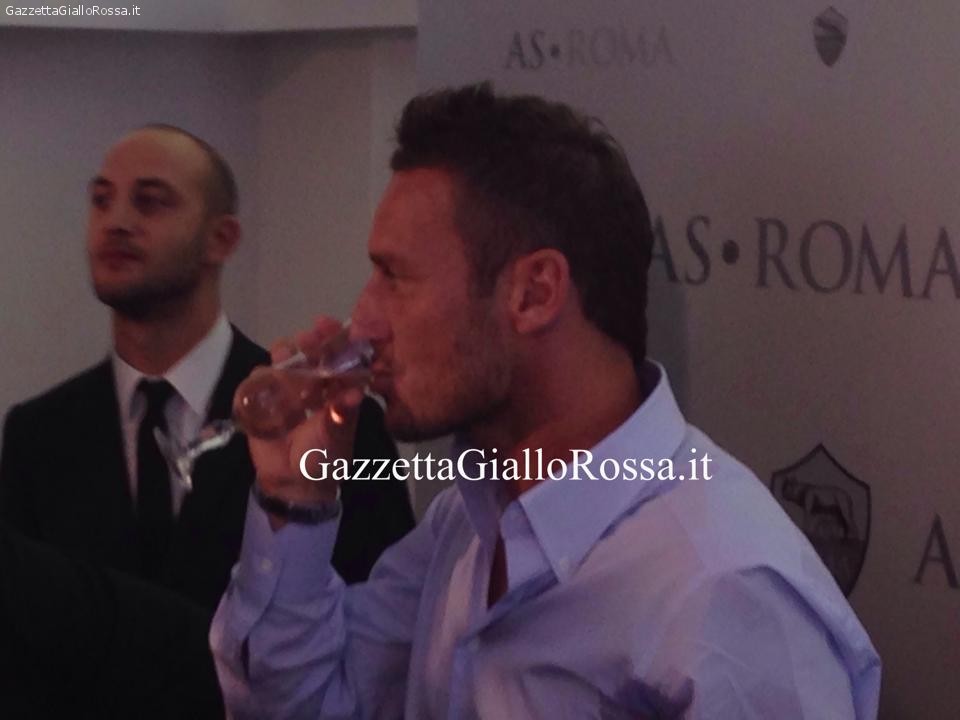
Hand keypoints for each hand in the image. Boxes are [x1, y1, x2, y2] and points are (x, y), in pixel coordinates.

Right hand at [245, 317, 363, 520]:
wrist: (293, 481)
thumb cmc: (324, 456)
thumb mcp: (335, 435)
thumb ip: (341, 414)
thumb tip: (355, 394)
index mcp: (337, 387)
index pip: (337, 356)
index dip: (335, 339)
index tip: (332, 327)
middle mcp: (313, 382)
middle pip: (310, 351)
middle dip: (310, 341)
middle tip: (309, 336)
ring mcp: (287, 387)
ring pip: (284, 361)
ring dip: (286, 354)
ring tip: (286, 355)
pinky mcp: (262, 398)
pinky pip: (259, 380)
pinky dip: (261, 375)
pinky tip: (266, 377)